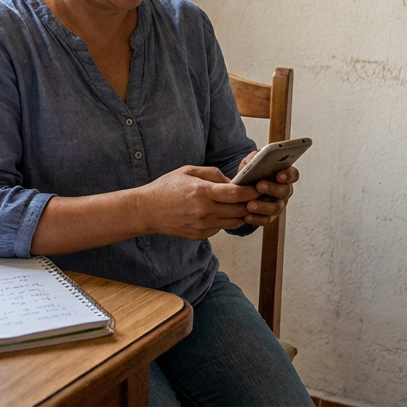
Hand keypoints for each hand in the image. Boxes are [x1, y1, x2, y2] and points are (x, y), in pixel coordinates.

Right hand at [135, 165, 258, 240]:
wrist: (146, 210)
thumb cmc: (166, 188)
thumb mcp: (188, 171)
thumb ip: (212, 174)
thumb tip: (231, 181)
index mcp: (202, 192)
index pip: (236, 193)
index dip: (252, 190)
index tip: (260, 186)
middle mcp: (204, 211)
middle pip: (239, 210)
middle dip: (251, 203)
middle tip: (258, 196)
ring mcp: (202, 226)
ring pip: (233, 222)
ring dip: (241, 213)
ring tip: (243, 204)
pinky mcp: (199, 235)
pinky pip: (220, 228)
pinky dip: (226, 221)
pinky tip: (222, 212)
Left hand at [235, 151, 299, 226]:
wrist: (242, 187)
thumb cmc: (251, 171)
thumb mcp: (252, 161)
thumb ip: (255, 157)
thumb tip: (255, 159)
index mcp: (284, 175)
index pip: (293, 174)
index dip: (288, 175)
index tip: (279, 175)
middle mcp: (285, 190)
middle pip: (284, 191)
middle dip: (272, 188)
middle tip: (259, 186)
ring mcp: (279, 204)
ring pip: (276, 208)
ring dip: (263, 206)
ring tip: (250, 205)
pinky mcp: (270, 216)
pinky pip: (266, 220)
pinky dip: (256, 219)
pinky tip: (246, 217)